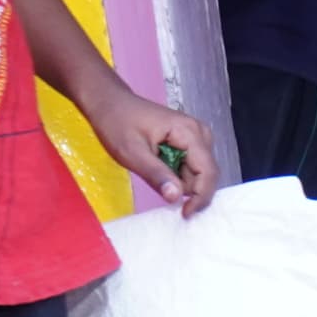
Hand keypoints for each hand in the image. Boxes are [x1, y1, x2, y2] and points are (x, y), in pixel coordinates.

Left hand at [86, 80, 216, 211]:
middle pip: (206, 174)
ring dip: (179, 181)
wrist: (107, 102)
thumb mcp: (132, 152)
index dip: (200, 197)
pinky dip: (177, 174)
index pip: (208, 172)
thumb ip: (156, 175)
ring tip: (153, 169)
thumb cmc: (116, 122)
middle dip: (186, 187)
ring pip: (199, 173)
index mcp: (190, 132)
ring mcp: (197, 136)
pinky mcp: (190, 141)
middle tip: (157, 184)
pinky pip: (192, 167)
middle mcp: (200, 133)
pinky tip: (158, 166)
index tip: (185, 214)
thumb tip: (175, 197)